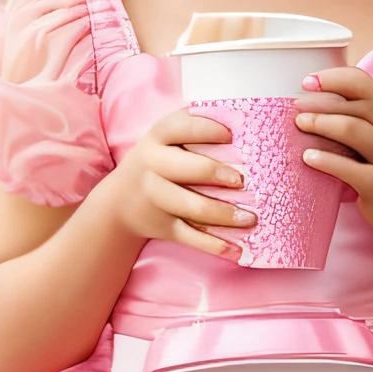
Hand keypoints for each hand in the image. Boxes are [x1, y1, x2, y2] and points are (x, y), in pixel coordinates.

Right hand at [106, 109, 252, 261]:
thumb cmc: (161, 160)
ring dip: (224, 214)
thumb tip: (251, 121)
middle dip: (214, 173)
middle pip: (185, 169)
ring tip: (250, 218)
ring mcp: (155, 197)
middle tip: (241, 180)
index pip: (182, 127)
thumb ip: (199, 128)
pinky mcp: (161, 225)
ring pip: (191, 207)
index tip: (234, 135)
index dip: (208, 130)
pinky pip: (190, 237)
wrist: (120, 201)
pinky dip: (214, 245)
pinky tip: (238, 250)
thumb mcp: (168, 138)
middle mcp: (152, 164)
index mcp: (159, 136)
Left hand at [296, 67, 372, 234]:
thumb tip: (294, 101)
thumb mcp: (359, 135)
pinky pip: (355, 170)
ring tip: (300, 124)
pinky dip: (328, 161)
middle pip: (360, 105)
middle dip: (324, 102)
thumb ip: (337, 116)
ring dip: (325, 124)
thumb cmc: (367, 163)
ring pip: (357, 131)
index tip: (307, 81)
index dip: (336, 77)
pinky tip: (308, 157)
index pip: (364, 83)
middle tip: (296, 106)